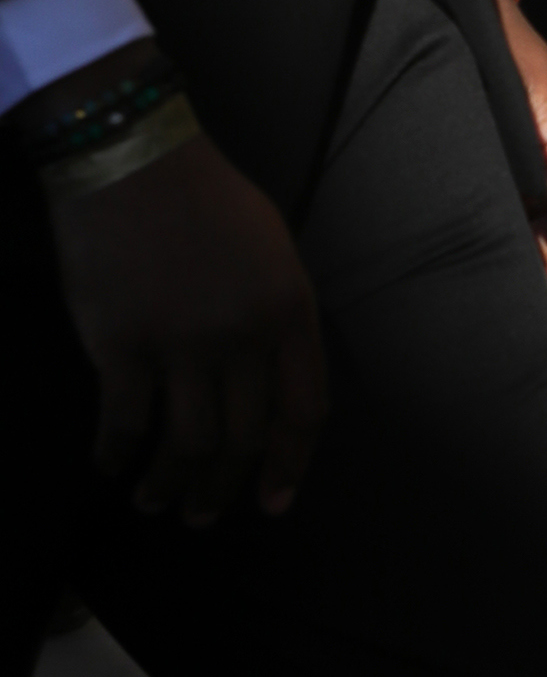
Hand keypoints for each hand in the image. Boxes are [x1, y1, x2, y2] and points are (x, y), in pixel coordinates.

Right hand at [36, 107, 326, 524]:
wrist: (133, 160)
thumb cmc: (206, 199)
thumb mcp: (273, 251)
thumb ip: (278, 317)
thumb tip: (271, 389)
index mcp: (290, 310)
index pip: (303, 411)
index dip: (289, 466)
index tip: (274, 502)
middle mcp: (244, 336)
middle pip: (242, 440)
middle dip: (224, 492)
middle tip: (206, 516)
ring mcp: (182, 345)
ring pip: (186, 448)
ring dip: (172, 488)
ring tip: (158, 503)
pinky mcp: (122, 347)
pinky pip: (123, 425)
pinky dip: (116, 457)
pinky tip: (111, 467)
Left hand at [486, 0, 546, 303]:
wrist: (471, 10)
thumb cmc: (499, 47)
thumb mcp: (521, 114)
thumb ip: (538, 173)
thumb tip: (544, 239)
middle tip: (518, 306)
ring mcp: (540, 161)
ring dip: (531, 259)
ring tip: (499, 285)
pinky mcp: (516, 161)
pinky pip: (524, 212)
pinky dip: (512, 236)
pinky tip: (485, 249)